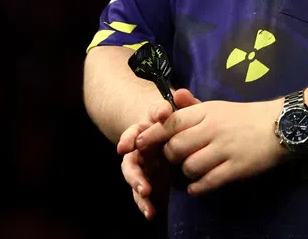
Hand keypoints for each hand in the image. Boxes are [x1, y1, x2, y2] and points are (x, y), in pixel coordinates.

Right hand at [117, 88, 199, 219]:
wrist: (172, 131)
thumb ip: (182, 103)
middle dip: (134, 172)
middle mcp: (138, 148)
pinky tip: (151, 213)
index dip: (128, 138)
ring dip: (138, 187)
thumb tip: (179, 93)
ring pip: (133, 177)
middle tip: (142, 184)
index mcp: (144, 130)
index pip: (133, 132)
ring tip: (146, 195)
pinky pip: (142, 193)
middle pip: (130, 160)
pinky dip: (144, 203)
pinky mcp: (147, 180)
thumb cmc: (176, 119)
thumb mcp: (179, 110)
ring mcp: (141, 165)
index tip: (125, 146)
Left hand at [135, 98, 285, 196]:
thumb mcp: (218, 106)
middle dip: (171, 157)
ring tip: (194, 169)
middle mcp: (212, 129)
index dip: (151, 135)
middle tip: (178, 157)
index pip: (170, 123)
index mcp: (206, 112)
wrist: (280, 125)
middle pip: (175, 148)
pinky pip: (206, 182)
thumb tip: (172, 97)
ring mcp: (224, 149)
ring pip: (189, 167)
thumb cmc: (244, 116)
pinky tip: (198, 185)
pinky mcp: (235, 168)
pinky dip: (197, 187)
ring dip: (186, 173)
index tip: (137, 143)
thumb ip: (193, 105)